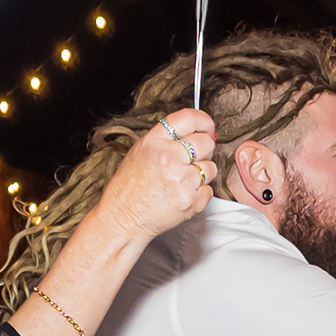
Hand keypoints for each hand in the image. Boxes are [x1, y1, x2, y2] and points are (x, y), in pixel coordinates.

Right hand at [98, 108, 215, 240]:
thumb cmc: (130, 186)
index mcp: (155, 141)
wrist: (124, 217)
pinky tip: (182, 194)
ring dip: (202, 173)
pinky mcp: (192, 201)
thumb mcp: (141, 151)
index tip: (208, 127)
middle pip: (206, 142)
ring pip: (211, 167)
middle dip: (204, 149)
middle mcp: (169, 157)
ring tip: (182, 179)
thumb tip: (196, 131)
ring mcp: (182, 180)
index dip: (204, 121)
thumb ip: (166, 139)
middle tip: (194, 158)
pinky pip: (209, 190)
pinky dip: (200, 193)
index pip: (189, 119)